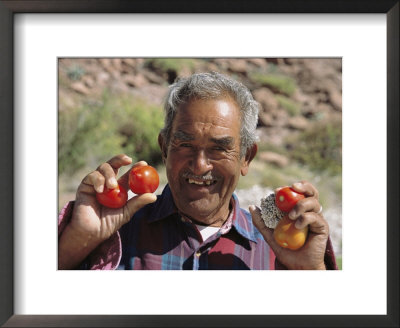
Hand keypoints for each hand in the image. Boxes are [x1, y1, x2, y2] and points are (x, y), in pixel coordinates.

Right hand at [58, 154, 156, 268]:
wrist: (91, 232)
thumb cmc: (109, 223)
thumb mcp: (126, 212)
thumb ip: (138, 203)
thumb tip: (154, 196)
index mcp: (120, 187)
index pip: (129, 174)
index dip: (136, 167)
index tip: (144, 164)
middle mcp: (108, 182)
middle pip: (114, 164)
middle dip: (121, 159)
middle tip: (128, 160)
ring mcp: (96, 182)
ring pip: (104, 167)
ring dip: (110, 174)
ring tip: (112, 186)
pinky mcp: (85, 185)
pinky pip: (92, 176)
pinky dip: (98, 180)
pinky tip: (100, 190)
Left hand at [250, 181, 328, 269]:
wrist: (298, 265)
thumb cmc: (286, 250)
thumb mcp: (270, 235)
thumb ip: (261, 223)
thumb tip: (252, 207)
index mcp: (298, 210)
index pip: (297, 193)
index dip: (288, 189)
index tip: (276, 191)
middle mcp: (309, 212)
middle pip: (311, 192)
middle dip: (303, 186)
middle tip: (293, 187)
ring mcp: (316, 218)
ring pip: (313, 202)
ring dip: (300, 205)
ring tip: (290, 216)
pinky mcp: (322, 227)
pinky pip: (315, 217)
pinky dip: (304, 218)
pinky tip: (296, 226)